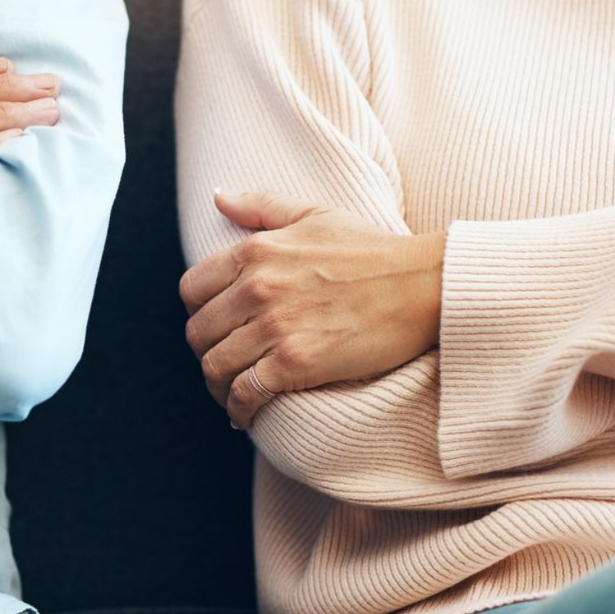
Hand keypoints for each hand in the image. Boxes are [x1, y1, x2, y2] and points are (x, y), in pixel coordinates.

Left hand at [179, 190, 445, 428]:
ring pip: (215, 366)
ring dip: (217, 386)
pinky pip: (246, 393)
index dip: (199, 312)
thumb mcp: (315, 214)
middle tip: (225, 366)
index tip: (216, 327)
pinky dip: (240, 409)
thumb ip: (261, 206)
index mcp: (256, 251)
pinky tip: (247, 415)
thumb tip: (219, 198)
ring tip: (232, 394)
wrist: (423, 284)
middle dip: (207, 353)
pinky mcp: (295, 362)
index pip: (191, 289)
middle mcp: (257, 287)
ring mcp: (274, 326)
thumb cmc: (373, 249)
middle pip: (199, 333)